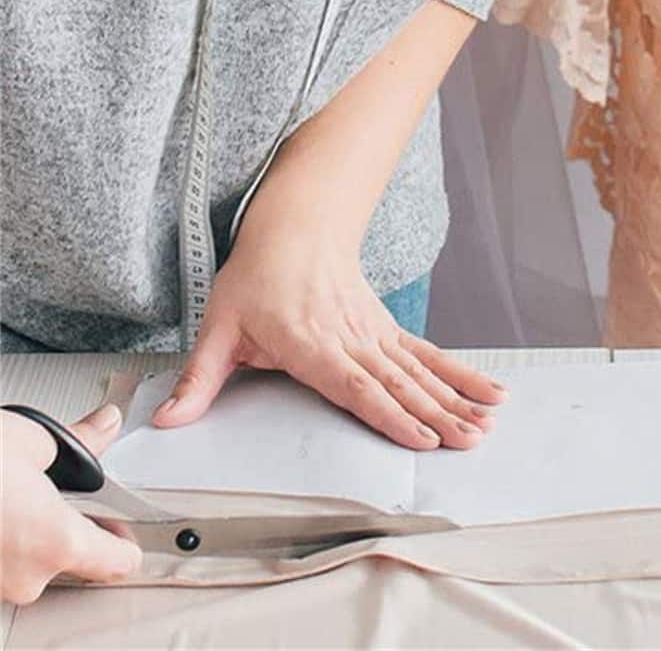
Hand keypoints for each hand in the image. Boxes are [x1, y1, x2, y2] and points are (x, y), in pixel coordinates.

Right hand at [2, 404, 141, 603]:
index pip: (117, 561)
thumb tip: (106, 426)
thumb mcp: (34, 440)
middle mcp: (25, 578)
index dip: (126, 537)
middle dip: (67, 525)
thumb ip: (82, 441)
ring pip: (28, 562)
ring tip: (11, 495)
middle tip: (54, 491)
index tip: (124, 522)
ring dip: (26, 534)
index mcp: (56, 543)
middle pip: (70, 559)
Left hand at [150, 227, 506, 450]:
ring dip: (456, 396)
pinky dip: (458, 372)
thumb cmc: (258, 276)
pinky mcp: (386, 329)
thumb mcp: (219, 325)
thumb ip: (199, 378)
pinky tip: (484, 390)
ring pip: (421, 370)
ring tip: (487, 420)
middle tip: (469, 440)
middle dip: (437, 414)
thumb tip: (167, 422)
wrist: (298, 225)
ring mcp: (375, 332)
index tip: (421, 437)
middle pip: (401, 383)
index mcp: (312, 344)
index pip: (357, 386)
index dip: (390, 413)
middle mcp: (352, 339)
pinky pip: (427, 354)